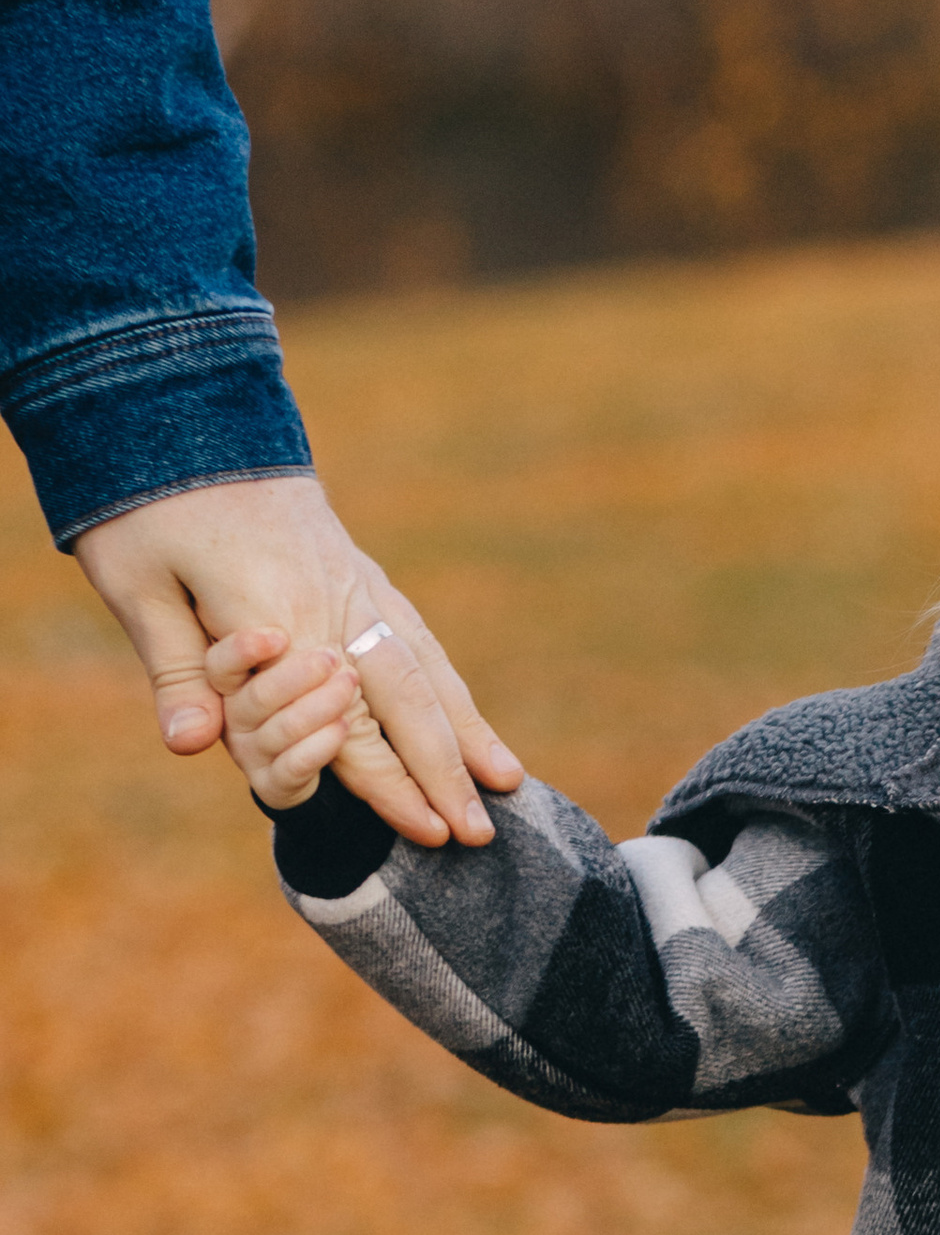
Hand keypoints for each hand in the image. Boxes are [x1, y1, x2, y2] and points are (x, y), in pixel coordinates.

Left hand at [71, 471, 520, 844]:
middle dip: (448, 773)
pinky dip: (449, 682)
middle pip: (406, 704)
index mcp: (282, 617)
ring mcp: (353, 583)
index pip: (347, 725)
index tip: (434, 834)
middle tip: (485, 833)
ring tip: (510, 781)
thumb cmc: (144, 498)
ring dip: (468, 730)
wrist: (178, 400)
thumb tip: (190, 748)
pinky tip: (467, 710)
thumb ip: (174, 669)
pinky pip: (416, 635)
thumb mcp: (134, 581)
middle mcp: (334, 603)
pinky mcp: (355, 567)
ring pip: (426, 667)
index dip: (391, 786)